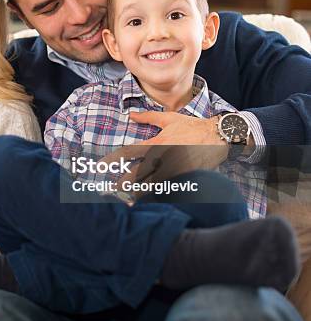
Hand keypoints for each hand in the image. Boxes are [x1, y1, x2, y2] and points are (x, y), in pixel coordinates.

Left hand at [110, 112, 229, 198]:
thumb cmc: (193, 126)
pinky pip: (171, 190)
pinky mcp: (186, 178)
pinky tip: (151, 206)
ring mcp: (174, 169)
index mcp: (156, 143)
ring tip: (126, 203)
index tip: (99, 167)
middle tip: (109, 191)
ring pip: (152, 186)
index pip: (128, 152)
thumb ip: (148, 117)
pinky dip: (160, 198)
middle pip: (136, 174)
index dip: (112, 159)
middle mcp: (162, 158)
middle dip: (122, 183)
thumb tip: (131, 115)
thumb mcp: (170, 118)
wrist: (220, 135)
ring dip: (138, 195)